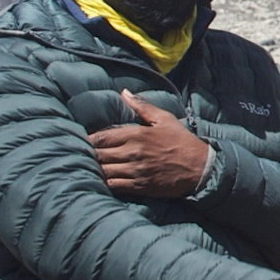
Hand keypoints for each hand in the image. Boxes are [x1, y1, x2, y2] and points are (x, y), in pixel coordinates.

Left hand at [86, 95, 217, 196]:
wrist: (201, 168)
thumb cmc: (182, 141)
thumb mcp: (164, 119)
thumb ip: (142, 106)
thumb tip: (124, 92)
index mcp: (136, 135)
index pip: (102, 137)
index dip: (87, 140)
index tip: (80, 140)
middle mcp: (133, 153)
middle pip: (98, 155)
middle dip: (87, 155)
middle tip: (78, 155)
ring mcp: (136, 171)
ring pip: (103, 171)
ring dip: (93, 170)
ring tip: (86, 168)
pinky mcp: (139, 186)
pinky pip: (114, 186)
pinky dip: (104, 184)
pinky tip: (100, 180)